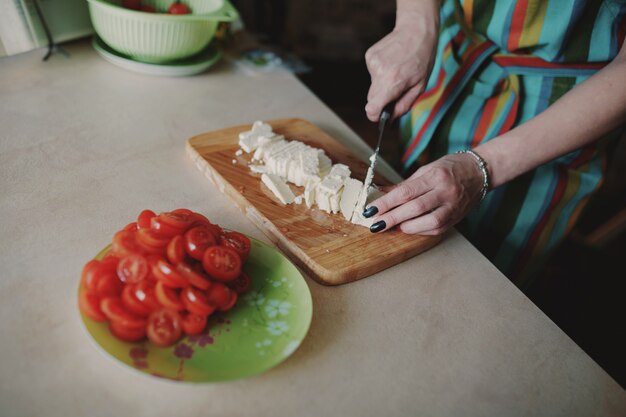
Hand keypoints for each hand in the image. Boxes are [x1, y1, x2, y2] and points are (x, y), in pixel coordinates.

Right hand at [364, 14, 438, 120]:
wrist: (416, 30)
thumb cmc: (422, 59)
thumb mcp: (419, 87)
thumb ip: (403, 106)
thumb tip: (389, 120)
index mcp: (393, 82)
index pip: (371, 108)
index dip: (375, 115)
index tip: (380, 115)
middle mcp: (379, 72)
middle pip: (371, 98)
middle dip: (382, 99)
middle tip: (397, 90)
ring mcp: (372, 63)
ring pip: (372, 85)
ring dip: (382, 84)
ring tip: (396, 70)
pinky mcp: (369, 56)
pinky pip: (372, 73)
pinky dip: (380, 72)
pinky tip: (391, 63)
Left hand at [364, 153, 485, 234]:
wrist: (481, 171)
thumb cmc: (451, 167)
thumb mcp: (426, 169)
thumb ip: (404, 184)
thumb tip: (381, 193)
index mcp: (435, 176)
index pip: (405, 192)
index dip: (385, 203)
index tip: (370, 210)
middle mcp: (445, 192)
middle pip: (414, 208)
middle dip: (391, 218)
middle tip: (375, 224)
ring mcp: (453, 207)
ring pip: (427, 223)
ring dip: (406, 227)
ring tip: (391, 225)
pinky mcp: (457, 218)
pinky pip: (436, 229)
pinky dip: (419, 231)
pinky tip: (408, 228)